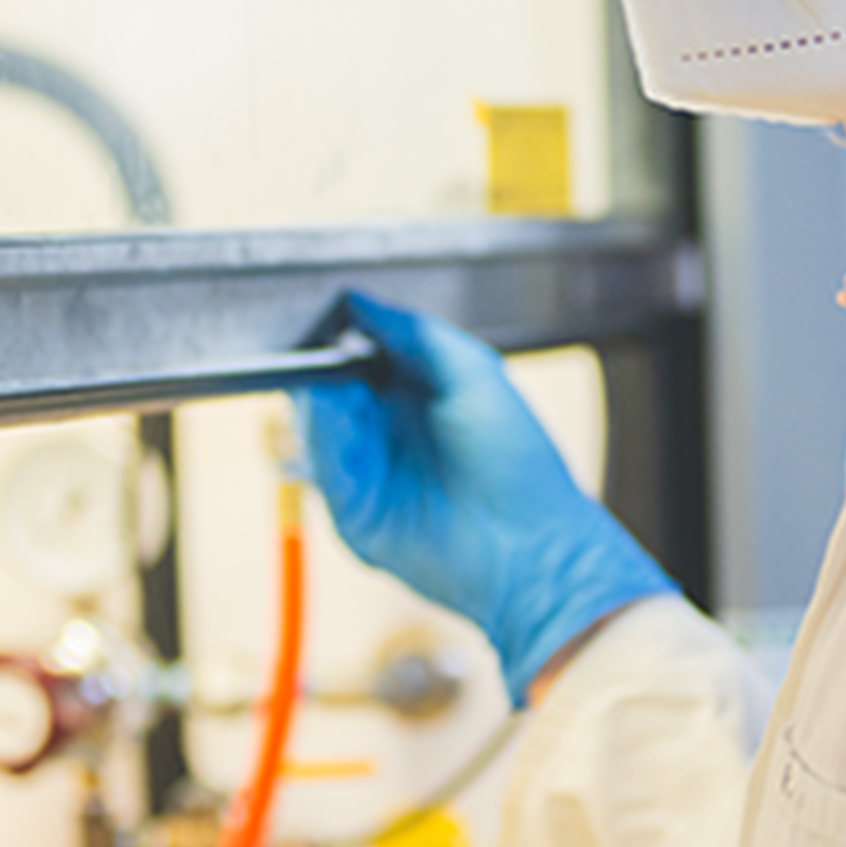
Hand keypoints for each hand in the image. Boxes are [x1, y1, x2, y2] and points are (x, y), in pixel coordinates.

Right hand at [298, 293, 676, 703]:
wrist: (529, 544)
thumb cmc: (517, 460)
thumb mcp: (472, 370)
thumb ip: (415, 331)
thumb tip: (357, 302)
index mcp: (413, 391)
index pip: (354, 353)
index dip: (335, 335)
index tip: (323, 316)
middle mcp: (385, 428)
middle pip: (325, 386)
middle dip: (317, 367)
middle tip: (318, 353)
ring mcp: (366, 470)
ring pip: (316, 424)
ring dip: (320, 403)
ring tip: (334, 387)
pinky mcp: (353, 510)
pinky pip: (323, 466)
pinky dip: (323, 440)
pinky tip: (336, 419)